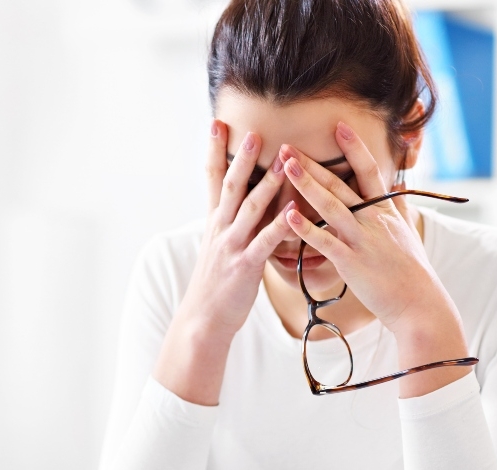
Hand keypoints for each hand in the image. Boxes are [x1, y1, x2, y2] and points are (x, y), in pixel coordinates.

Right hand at [182, 122, 290, 340]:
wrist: (203, 318)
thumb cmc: (216, 284)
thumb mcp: (219, 246)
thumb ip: (231, 222)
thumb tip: (245, 201)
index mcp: (215, 222)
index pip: (213, 179)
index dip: (214, 151)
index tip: (217, 124)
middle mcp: (221, 228)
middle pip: (231, 186)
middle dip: (242, 157)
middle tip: (252, 131)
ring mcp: (233, 246)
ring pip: (251, 208)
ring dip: (268, 183)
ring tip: (282, 161)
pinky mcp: (246, 265)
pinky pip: (266, 242)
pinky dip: (280, 226)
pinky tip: (293, 213)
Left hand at [280, 122, 469, 394]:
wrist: (419, 304)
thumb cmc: (412, 271)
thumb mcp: (409, 232)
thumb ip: (399, 206)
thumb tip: (398, 184)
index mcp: (385, 210)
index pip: (369, 171)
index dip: (354, 147)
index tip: (339, 126)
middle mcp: (373, 219)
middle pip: (341, 184)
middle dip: (314, 163)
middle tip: (289, 145)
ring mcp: (362, 239)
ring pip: (331, 205)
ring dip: (308, 184)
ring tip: (287, 166)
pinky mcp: (351, 262)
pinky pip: (325, 242)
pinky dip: (306, 229)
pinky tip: (288, 216)